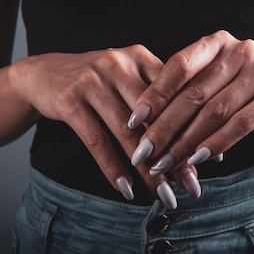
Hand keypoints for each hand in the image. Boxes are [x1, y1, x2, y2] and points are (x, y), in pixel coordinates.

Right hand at [9, 46, 200, 207]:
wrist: (43, 74)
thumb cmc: (96, 82)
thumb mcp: (128, 79)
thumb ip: (157, 102)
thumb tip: (195, 142)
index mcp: (140, 57)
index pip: (175, 96)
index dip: (194, 129)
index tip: (211, 160)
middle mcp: (119, 64)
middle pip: (155, 118)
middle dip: (175, 156)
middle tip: (191, 187)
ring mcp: (93, 81)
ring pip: (128, 134)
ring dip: (147, 170)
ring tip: (163, 196)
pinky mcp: (70, 100)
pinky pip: (97, 141)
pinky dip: (113, 168)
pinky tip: (126, 190)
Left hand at [127, 30, 253, 175]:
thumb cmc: (236, 98)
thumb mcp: (209, 90)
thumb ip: (182, 98)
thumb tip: (139, 127)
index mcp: (217, 42)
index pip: (179, 65)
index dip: (154, 94)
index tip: (132, 121)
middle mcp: (241, 50)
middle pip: (194, 92)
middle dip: (164, 127)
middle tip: (143, 153)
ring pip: (214, 112)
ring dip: (185, 142)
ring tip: (165, 163)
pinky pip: (240, 124)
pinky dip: (215, 144)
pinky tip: (198, 160)